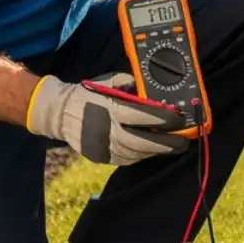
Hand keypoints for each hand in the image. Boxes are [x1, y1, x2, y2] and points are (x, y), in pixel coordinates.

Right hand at [26, 73, 188, 166]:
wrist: (59, 113)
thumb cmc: (89, 94)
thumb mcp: (108, 82)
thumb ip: (131, 86)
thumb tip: (153, 94)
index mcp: (110, 109)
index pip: (142, 116)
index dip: (163, 119)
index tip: (179, 119)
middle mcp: (106, 131)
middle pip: (142, 142)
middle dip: (166, 144)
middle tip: (183, 142)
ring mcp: (102, 147)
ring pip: (135, 154)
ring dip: (156, 151)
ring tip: (172, 146)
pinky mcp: (100, 157)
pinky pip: (125, 160)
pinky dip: (141, 156)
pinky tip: (152, 150)